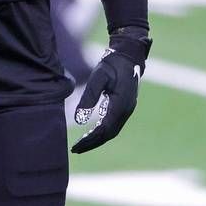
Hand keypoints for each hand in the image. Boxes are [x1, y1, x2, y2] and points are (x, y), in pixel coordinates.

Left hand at [72, 30, 149, 154]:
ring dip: (97, 139)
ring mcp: (127, 109)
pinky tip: (92, 133)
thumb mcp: (97, 78)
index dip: (90, 140)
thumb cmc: (112, 64)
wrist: (129, 55)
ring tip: (82, 144)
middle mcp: (126, 110)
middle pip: (108, 134)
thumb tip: (78, 120)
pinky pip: (114, 124)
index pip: (104, 130)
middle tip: (76, 149)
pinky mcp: (125, 106)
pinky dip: (103, 131)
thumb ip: (89, 97)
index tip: (76, 146)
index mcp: (120, 105)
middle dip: (92, 143)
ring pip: (112, 131)